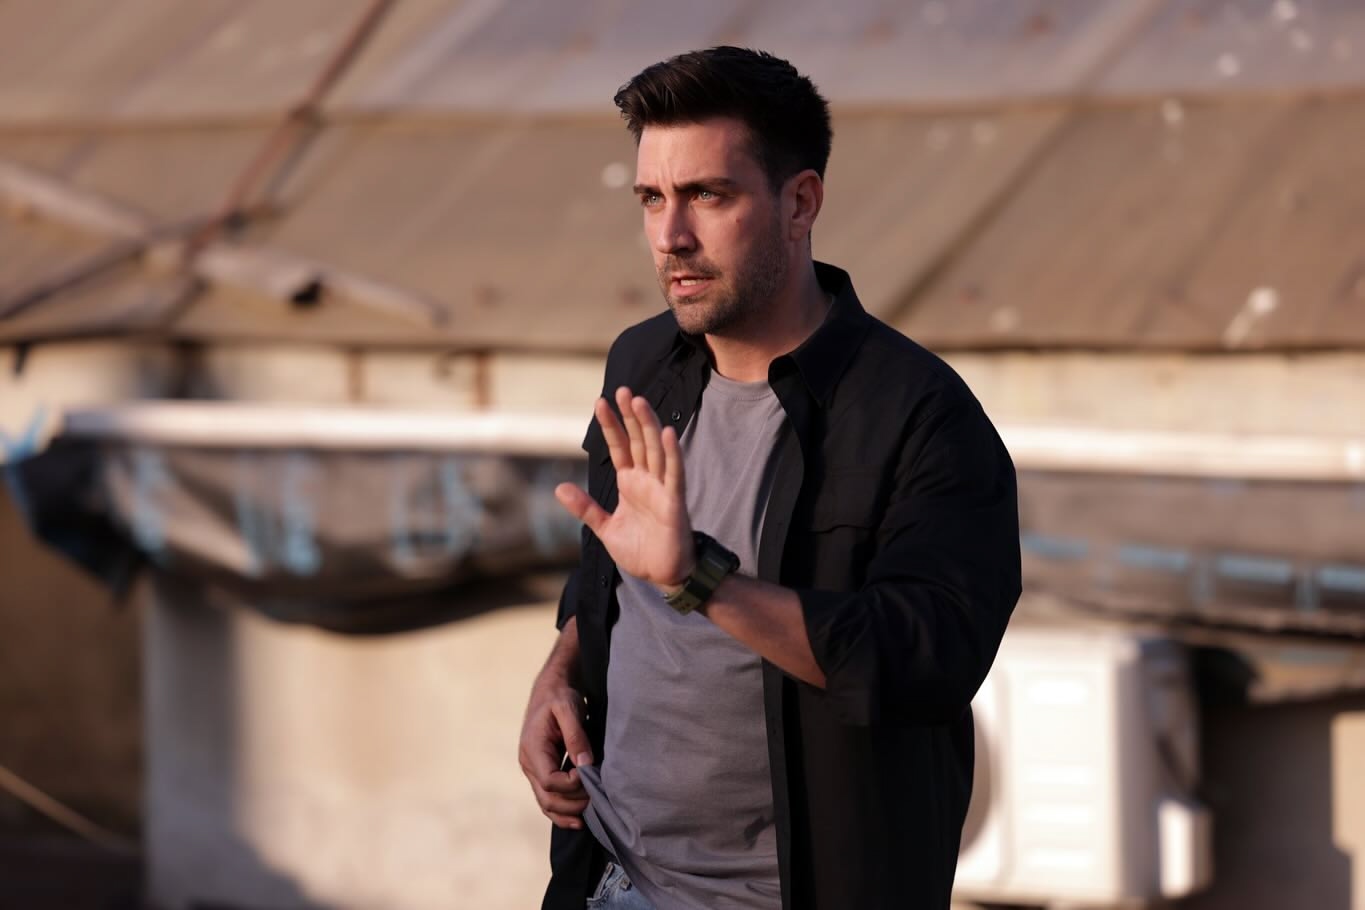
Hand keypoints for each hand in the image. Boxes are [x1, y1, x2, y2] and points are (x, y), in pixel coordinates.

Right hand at [518, 622, 593, 829]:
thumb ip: (576, 737)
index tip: (591, 775)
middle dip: (573, 803)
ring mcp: (532, 769)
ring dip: (567, 812)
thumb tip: (586, 765)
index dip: (572, 785)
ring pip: (546, 803)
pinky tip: (578, 818)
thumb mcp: (569, 709)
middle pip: (547, 798)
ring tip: (590, 813)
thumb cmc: (560, 696)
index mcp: (532, 749)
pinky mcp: (541, 770)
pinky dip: (561, 811)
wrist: (551, 689)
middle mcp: (528, 763)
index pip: (550, 781)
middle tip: (597, 798)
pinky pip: (547, 798)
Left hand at [555, 387, 693, 587]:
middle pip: (638, 440)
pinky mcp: (675, 502)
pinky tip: (668, 433)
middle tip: (621, 390)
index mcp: (631, 483)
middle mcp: (647, 480)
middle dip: (629, 416)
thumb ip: (586, 508)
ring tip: (638, 402)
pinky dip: (672, 454)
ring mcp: (662, 488)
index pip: (620, 447)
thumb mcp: (605, 528)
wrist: (662, 575)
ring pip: (655, 450)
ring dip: (648, 425)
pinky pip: (674, 474)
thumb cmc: (640, 550)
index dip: (611, 425)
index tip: (601, 402)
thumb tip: (560, 488)